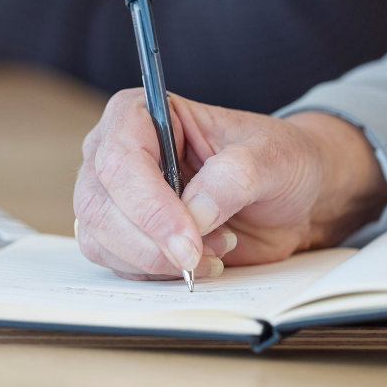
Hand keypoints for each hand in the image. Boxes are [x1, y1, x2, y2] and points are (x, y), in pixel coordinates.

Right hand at [73, 89, 386, 280]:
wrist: (286, 198)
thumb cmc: (275, 160)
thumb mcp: (271, 157)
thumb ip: (233, 178)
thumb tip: (194, 215)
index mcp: (140, 113)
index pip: (121, 159)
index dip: (150, 206)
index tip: (190, 240)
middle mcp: (114, 151)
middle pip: (100, 205)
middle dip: (151, 243)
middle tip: (203, 255)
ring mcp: (112, 195)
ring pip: (101, 240)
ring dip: (158, 259)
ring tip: (214, 246)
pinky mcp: (121, 233)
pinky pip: (117, 264)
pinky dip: (158, 273)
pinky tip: (199, 258)